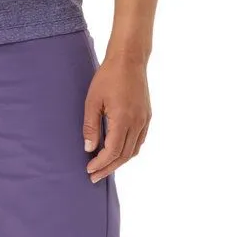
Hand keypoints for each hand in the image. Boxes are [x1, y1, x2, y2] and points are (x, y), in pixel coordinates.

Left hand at [82, 49, 150, 181]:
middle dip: (108, 168)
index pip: (112, 151)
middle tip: (94, 177)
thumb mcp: (92, 101)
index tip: (89, 170)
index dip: (100, 164)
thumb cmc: (108, 77)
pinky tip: (119, 152)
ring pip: (133, 150)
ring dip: (119, 162)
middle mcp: (137, 123)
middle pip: (123, 155)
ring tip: (105, 167)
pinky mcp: (147, 116)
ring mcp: (144, 120)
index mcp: (123, 119)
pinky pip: (139, 140)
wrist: (129, 60)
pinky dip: (129, 151)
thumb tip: (89, 148)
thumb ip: (91, 126)